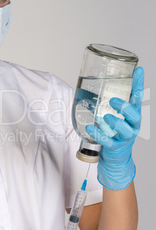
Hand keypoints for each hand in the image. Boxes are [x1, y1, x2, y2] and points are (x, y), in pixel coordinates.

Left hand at [86, 67, 143, 190]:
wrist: (116, 159)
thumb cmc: (115, 133)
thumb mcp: (117, 116)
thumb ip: (112, 103)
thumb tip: (97, 83)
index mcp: (133, 116)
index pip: (138, 98)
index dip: (138, 85)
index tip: (138, 70)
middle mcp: (132, 126)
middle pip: (135, 115)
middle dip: (125, 107)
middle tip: (112, 101)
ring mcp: (124, 138)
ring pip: (125, 129)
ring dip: (115, 121)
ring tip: (105, 116)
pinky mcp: (115, 148)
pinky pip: (107, 141)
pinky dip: (98, 134)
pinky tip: (90, 127)